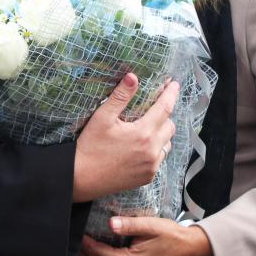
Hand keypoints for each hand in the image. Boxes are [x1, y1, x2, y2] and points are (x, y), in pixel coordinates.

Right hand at [73, 73, 178, 201]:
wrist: (81, 178)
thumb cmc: (90, 146)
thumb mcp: (102, 117)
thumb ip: (120, 97)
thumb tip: (133, 77)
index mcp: (143, 133)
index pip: (165, 108)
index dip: (171, 94)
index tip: (174, 84)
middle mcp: (152, 151)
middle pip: (170, 126)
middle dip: (165, 114)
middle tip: (155, 108)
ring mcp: (151, 166)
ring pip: (167, 144)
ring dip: (162, 133)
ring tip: (149, 127)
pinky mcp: (147, 177)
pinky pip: (160, 159)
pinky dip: (157, 150)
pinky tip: (143, 147)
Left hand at [80, 218, 212, 255]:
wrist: (189, 248)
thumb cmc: (171, 236)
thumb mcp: (151, 226)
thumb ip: (130, 225)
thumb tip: (110, 223)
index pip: (101, 254)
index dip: (88, 244)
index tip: (80, 232)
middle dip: (85, 254)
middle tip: (75, 239)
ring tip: (82, 247)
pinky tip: (97, 252)